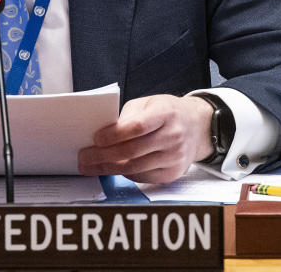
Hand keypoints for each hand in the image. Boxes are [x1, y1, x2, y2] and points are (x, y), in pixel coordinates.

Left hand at [77, 94, 212, 183]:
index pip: (137, 127)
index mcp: (165, 114)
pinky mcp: (172, 173)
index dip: (114, 134)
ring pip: (134, 168)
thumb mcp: (149, 104)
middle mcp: (173, 137)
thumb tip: (103, 133)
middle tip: (84, 157)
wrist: (197, 126)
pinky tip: (111, 168)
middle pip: (132, 151)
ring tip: (91, 166)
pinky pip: (142, 177)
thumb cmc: (168, 112)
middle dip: (103, 156)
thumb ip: (128, 116)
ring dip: (108, 168)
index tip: (96, 138)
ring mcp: (174, 158)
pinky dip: (123, 174)